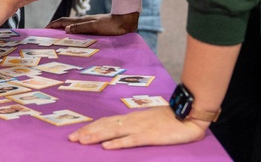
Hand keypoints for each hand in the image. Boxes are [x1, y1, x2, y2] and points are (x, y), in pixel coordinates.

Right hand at [48, 12, 138, 35]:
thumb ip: (81, 28)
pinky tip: (74, 40)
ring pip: (72, 27)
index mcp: (82, 20)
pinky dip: (72, 34)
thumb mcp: (95, 27)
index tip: (44, 29)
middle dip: (55, 27)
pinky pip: (79, 31)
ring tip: (57, 39)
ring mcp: (88, 25)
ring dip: (63, 31)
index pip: (63, 21)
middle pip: (66, 23)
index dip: (53, 24)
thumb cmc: (110, 26)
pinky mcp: (94, 29)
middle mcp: (83, 22)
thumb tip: (65, 30)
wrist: (124, 23)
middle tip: (47, 35)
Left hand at [68, 106, 207, 148]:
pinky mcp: (150, 136)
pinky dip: (117, 143)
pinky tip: (107, 147)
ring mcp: (140, 128)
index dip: (91, 127)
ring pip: (113, 131)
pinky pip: (131, 140)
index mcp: (132, 118)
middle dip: (87, 132)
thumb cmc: (172, 118)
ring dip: (96, 136)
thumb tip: (122, 129)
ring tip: (82, 141)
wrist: (188, 114)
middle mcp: (132, 120)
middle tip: (71, 138)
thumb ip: (137, 124)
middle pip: (105, 125)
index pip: (107, 121)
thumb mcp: (150, 120)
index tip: (77, 133)